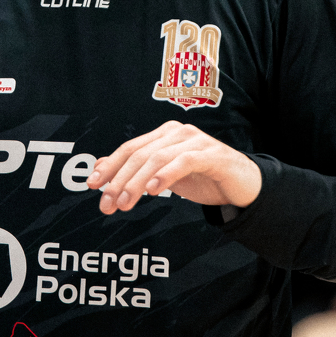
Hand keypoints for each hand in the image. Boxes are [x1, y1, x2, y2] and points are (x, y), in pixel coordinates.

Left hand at [87, 121, 261, 215]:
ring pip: (157, 158)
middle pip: (140, 154)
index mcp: (164, 135)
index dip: (109, 166)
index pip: (130, 148)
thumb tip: (102, 166)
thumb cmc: (203, 178)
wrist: (243, 185)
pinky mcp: (212, 154)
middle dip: (119, 180)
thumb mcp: (165, 177)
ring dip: (136, 182)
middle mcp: (177, 132)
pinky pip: (184, 161)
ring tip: (125, 203)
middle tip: (107, 204)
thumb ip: (137, 170)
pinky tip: (153, 191)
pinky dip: (166, 175)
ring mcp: (196, 140)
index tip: (92, 185)